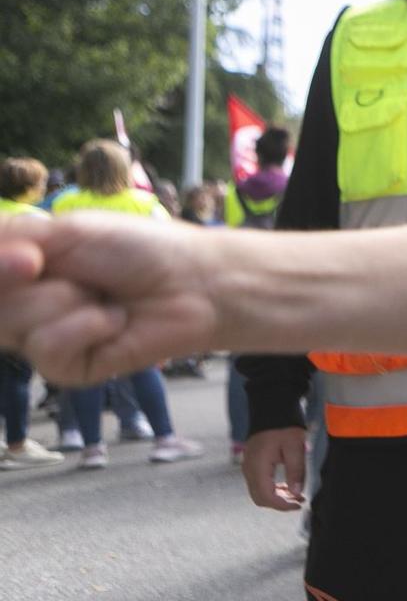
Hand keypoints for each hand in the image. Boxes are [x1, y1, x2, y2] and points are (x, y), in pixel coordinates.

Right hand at [0, 214, 220, 385]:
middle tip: (74, 274)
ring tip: (102, 296)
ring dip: (66, 301)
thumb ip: (11, 241)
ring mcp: (43, 339)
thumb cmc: (138, 250)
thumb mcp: (68, 231)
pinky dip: (87, 326)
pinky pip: (49, 348)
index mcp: (18, 271)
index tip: (28, 260)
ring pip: (14, 323)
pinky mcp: (67, 369)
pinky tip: (114, 320)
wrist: (195, 281)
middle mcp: (23, 307)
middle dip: (30, 281)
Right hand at [242, 427, 307, 511]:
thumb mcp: (295, 447)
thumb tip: (296, 492)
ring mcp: (248, 466)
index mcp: (258, 466)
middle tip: (299, 500)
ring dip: (277, 496)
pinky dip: (272, 488)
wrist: (271, 408)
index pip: (266, 496)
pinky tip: (287, 485)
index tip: (299, 504)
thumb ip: (296, 471)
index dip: (283, 505)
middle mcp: (249, 469)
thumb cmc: (284, 426)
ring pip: (259, 492)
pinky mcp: (252, 463)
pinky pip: (259, 483)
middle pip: (260, 498)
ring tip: (297, 494)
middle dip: (280, 503)